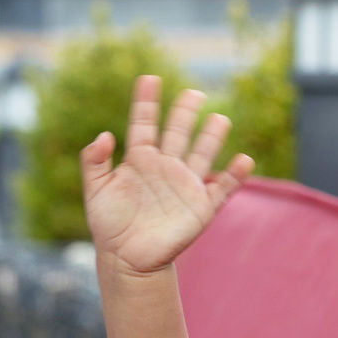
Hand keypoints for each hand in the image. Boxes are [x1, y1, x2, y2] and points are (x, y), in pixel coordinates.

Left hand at [80, 75, 252, 275]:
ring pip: (202, 153)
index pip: (143, 124)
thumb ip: (93, 162)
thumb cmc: (109, 224)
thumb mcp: (95, 191)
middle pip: (177, 132)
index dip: (146, 102)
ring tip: (219, 118)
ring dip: (211, 137)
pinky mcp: (200, 207)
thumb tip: (105, 134)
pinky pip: (222, 188)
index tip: (149, 78)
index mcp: (139, 159)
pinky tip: (244, 160)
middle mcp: (165, 167)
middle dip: (184, 112)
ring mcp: (185, 185)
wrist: (126, 259)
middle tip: (193, 93)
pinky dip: (234, 176)